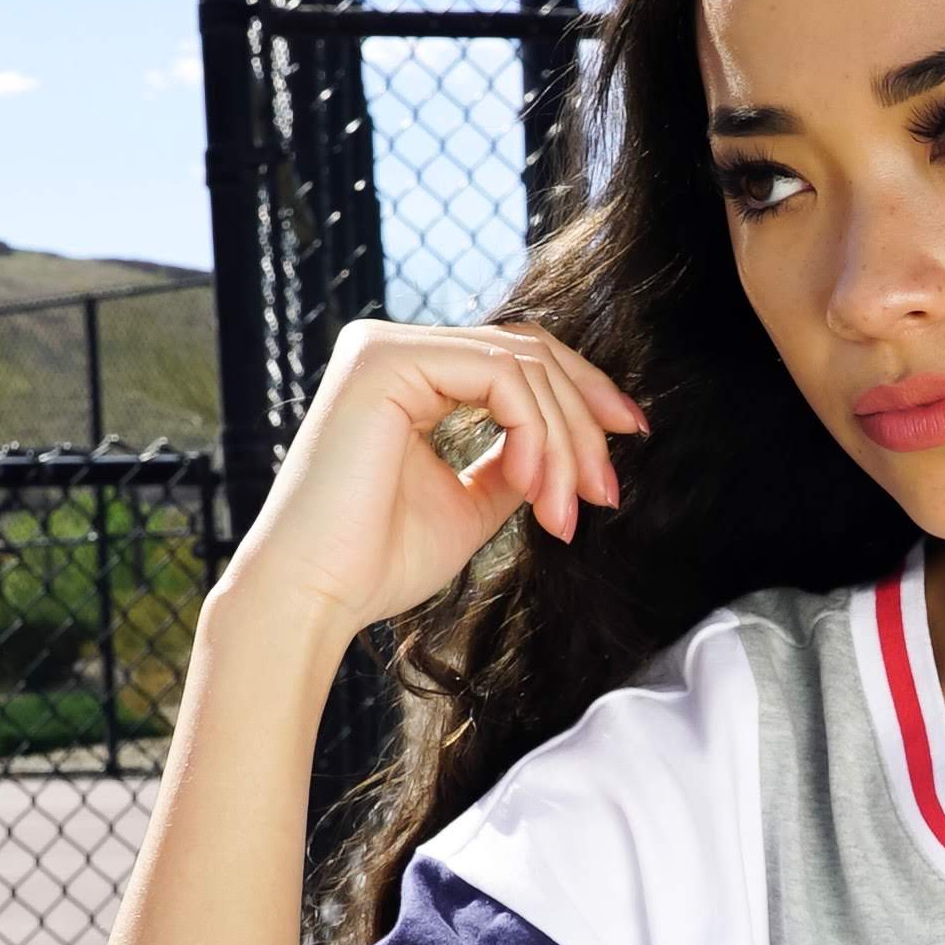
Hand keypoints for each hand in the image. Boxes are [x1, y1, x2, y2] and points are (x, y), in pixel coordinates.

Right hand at [220, 314, 646, 637]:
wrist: (315, 597)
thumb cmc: (376, 564)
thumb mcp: (471, 504)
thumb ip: (515, 463)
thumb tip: (570, 448)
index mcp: (408, 375)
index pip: (517, 359)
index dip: (583, 395)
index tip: (630, 442)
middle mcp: (392, 349)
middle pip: (528, 352)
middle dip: (584, 422)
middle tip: (606, 492)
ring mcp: (384, 348)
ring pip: (521, 363)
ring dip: (564, 440)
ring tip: (565, 512)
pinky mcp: (382, 361)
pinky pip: (498, 375)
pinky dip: (534, 431)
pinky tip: (533, 485)